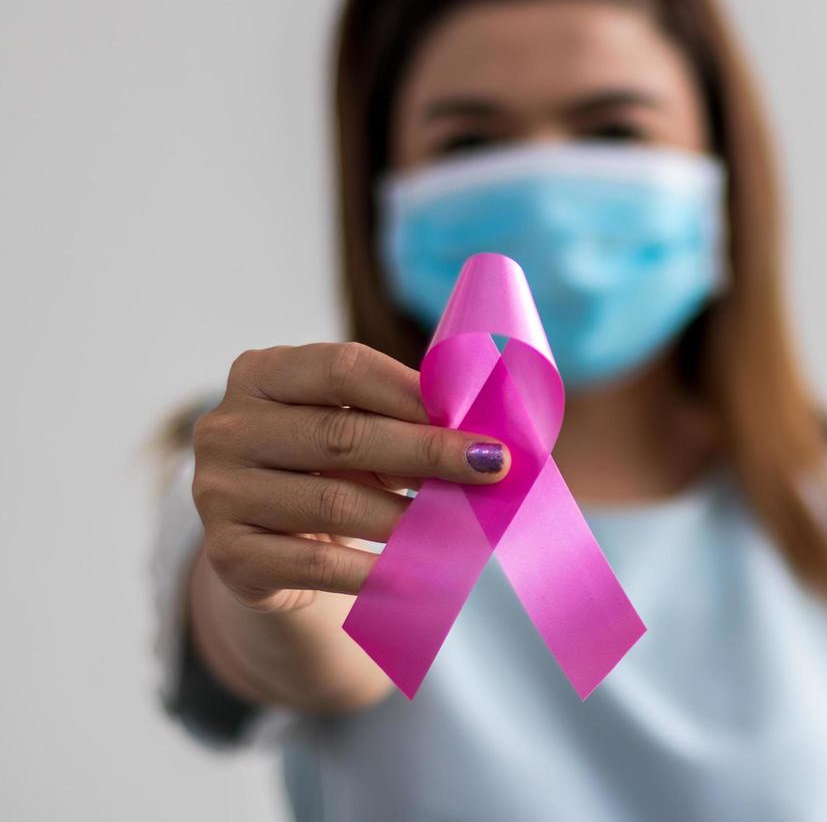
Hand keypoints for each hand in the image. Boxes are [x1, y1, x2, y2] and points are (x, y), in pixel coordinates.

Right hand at [191, 342, 509, 613]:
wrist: (268, 548)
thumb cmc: (327, 468)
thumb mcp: (353, 429)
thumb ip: (399, 418)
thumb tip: (480, 438)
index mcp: (260, 375)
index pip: (342, 370)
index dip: (411, 392)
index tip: (473, 415)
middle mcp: (228, 428)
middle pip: (341, 435)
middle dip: (426, 451)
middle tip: (491, 466)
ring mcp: (219, 492)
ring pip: (332, 503)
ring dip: (407, 517)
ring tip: (464, 524)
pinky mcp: (229, 556)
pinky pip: (315, 564)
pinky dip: (374, 571)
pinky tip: (419, 573)